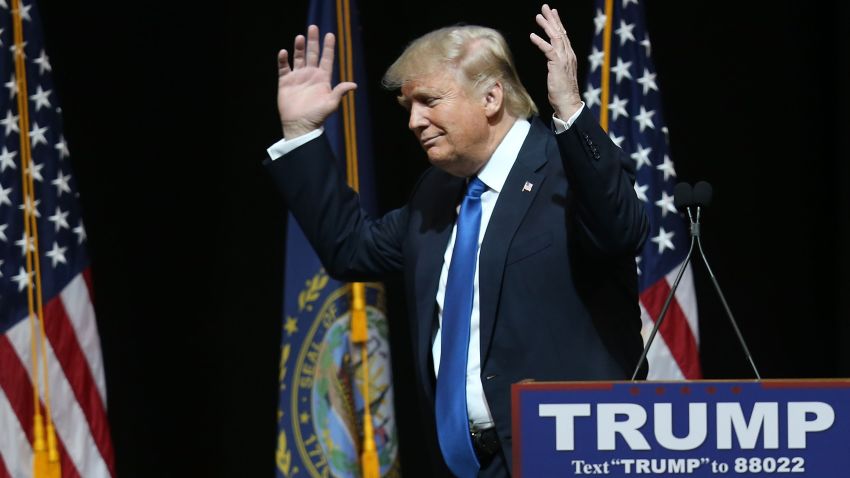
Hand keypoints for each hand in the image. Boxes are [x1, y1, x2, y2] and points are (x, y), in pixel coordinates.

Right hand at [277, 25, 356, 138]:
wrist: (300, 126)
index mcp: (322, 78)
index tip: (330, 35)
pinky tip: (284, 52)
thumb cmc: (317, 116)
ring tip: (300, 37)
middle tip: (313, 27)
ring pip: (298, 58)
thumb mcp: (331, 104)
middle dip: (313, 41)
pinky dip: (283, 60)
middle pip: (312, 54)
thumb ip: (340, 92)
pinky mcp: (285, 82)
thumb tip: (354, 85)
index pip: (326, 59)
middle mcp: (310, 75)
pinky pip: (283, 67)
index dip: (328, 47)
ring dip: (299, 47)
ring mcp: (298, 77)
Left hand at [530, 4, 581, 119]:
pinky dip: (540, 42)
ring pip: (555, 37)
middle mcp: (568, 55)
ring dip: (546, 26)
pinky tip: (532, 36)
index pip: (563, 36)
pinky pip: (548, 49)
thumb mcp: (559, 74)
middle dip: (552, 19)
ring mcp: (564, 59)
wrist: (568, 102)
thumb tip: (552, 60)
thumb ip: (557, 64)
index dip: (558, 23)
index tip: (552, 13)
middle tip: (545, 8)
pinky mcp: (558, 65)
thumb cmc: (562, 92)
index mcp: (569, 56)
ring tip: (538, 17)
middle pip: (560, 32)